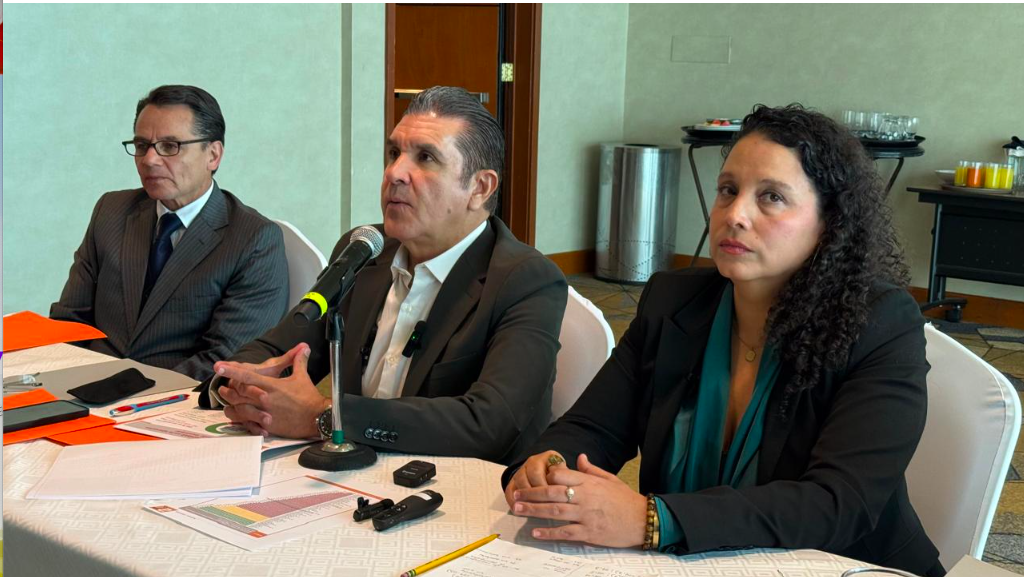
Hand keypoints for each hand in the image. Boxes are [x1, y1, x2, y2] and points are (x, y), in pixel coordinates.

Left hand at [214, 344, 328, 438]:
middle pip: (239, 392)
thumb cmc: (309, 398)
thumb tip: (304, 347)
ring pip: (240, 408)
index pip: (247, 376)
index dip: (232, 370)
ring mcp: (264, 413)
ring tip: (227, 400)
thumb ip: (298, 361)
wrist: (317, 418)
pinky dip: (239, 419)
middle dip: (229, 388)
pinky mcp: (267, 426)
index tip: (219, 366)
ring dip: (231, 403)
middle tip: (222, 385)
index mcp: (272, 386)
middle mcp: (265, 399)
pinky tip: (236, 416)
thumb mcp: (302, 377)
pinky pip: (247, 422)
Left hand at [511, 454, 646, 548]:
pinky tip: (536, 532)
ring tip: (518, 510)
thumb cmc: (626, 500)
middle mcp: (585, 497)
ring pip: (555, 511)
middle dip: (531, 494)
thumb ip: (591, 470)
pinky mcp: (590, 532)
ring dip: (534, 511)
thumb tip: (580, 457)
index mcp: (589, 483)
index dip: (545, 476)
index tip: (534, 479)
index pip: (561, 475)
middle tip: (515, 496)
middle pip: (552, 493)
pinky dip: (550, 532)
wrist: (643, 520)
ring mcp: (586, 515)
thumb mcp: (610, 479)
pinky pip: (566, 532)